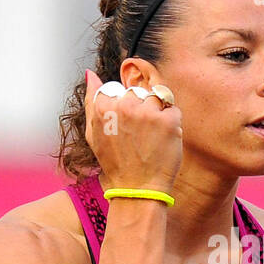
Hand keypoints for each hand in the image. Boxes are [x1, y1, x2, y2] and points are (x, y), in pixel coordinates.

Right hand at [83, 69, 182, 192]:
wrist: (136, 189)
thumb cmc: (115, 163)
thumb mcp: (93, 133)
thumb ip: (91, 100)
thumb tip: (90, 74)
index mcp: (104, 107)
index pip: (118, 87)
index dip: (123, 105)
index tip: (126, 123)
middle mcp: (124, 106)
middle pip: (138, 91)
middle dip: (140, 107)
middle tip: (138, 134)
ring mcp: (148, 112)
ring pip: (156, 97)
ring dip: (157, 113)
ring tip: (151, 137)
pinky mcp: (169, 121)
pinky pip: (173, 110)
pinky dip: (172, 124)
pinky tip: (162, 140)